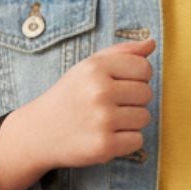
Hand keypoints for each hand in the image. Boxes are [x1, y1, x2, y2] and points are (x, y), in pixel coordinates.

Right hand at [27, 37, 155, 168]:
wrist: (39, 131)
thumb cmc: (70, 96)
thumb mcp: (89, 66)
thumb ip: (122, 52)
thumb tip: (151, 43)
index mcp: (96, 68)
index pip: (144, 68)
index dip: (136, 78)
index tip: (119, 85)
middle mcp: (99, 91)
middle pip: (146, 93)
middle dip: (132, 101)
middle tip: (108, 106)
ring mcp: (102, 120)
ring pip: (144, 117)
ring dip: (129, 122)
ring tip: (105, 121)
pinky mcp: (104, 146)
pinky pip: (137, 140)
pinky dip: (125, 141)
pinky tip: (105, 136)